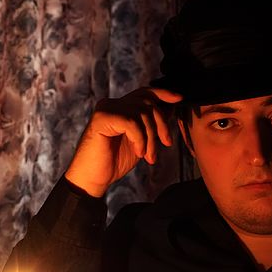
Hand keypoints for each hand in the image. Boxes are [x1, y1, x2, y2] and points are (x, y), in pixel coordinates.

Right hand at [65, 87, 182, 196]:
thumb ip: (151, 125)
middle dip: (161, 123)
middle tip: (165, 144)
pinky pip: (132, 122)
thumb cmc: (114, 162)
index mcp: (120, 107)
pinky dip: (140, 138)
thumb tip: (171, 108)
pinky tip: (138, 152)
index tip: (178, 99)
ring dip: (151, 137)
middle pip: (147, 102)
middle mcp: (112, 104)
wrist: (93, 178)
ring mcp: (106, 109)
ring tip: (148, 156)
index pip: (145, 92)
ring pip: (142, 112)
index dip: (163, 93)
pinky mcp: (102, 118)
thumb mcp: (141, 141)